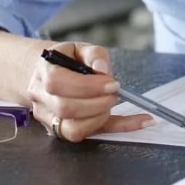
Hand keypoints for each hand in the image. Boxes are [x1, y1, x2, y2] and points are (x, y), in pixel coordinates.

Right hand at [27, 41, 151, 142]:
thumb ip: (94, 55)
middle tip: (114, 93)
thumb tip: (102, 69)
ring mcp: (48, 119)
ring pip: (71, 129)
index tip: (111, 83)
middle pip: (65, 109)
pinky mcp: (63, 131)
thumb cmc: (68, 59)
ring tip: (111, 103)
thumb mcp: (81, 48)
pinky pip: (90, 136)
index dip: (87, 86)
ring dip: (99, 118)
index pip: (58, 83)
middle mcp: (41, 99)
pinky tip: (142, 121)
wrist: (49, 73)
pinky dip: (118, 128)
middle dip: (96, 103)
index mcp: (43, 72)